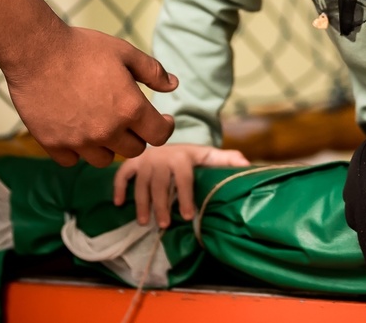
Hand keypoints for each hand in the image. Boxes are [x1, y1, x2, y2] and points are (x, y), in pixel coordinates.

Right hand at [1, 25, 179, 167]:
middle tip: (128, 119)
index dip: (165, 127)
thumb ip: (153, 71)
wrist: (36, 51)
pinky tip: (76, 131)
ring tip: (102, 126)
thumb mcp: (125, 52)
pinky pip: (72, 160)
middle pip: (134, 150)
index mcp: (130, 109)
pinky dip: (77, 150)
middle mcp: (107, 131)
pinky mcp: (53, 144)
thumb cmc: (82, 48)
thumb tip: (173, 85)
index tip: (162, 119)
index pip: (160, 136)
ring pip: (104, 159)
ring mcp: (79, 141)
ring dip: (108, 146)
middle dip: (136, 135)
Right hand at [113, 143, 249, 227]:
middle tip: (164, 225)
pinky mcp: (132, 163)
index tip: (188, 217)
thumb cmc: (190, 155)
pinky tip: (118, 204)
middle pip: (160, 185)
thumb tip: (247, 165)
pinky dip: (118, 188)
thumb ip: (226, 160)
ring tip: (144, 223)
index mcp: (182, 157)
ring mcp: (145, 160)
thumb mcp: (208, 155)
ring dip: (141, 204)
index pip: (184, 179)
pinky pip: (122, 175)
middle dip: (162, 206)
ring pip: (141, 184)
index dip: (186, 197)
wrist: (166, 140)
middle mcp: (162, 157)